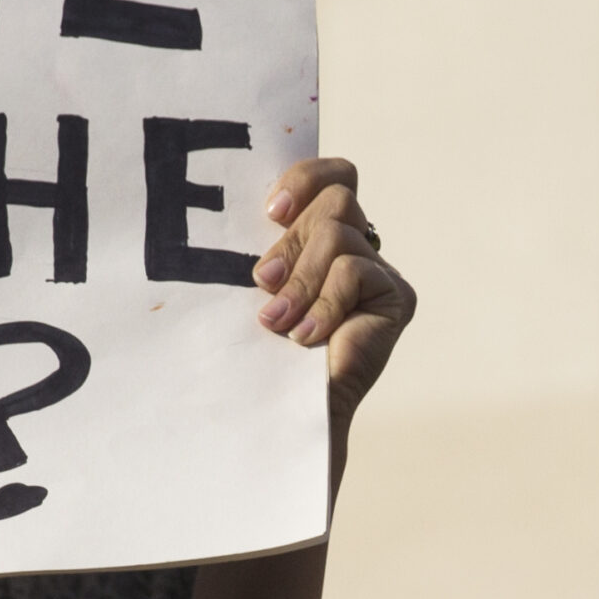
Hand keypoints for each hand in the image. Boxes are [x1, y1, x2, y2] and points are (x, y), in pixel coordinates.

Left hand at [191, 158, 413, 598]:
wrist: (269, 424)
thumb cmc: (240, 355)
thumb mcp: (238, 288)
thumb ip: (248, 244)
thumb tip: (201, 202)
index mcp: (319, 233)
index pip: (333, 174)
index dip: (306, 177)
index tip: (268, 210)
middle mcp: (355, 246)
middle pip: (339, 198)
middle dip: (292, 242)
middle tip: (259, 283)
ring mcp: (378, 272)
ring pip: (343, 233)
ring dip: (300, 281)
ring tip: (274, 325)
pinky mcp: (396, 300)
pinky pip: (358, 271)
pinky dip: (323, 303)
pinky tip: (304, 342)